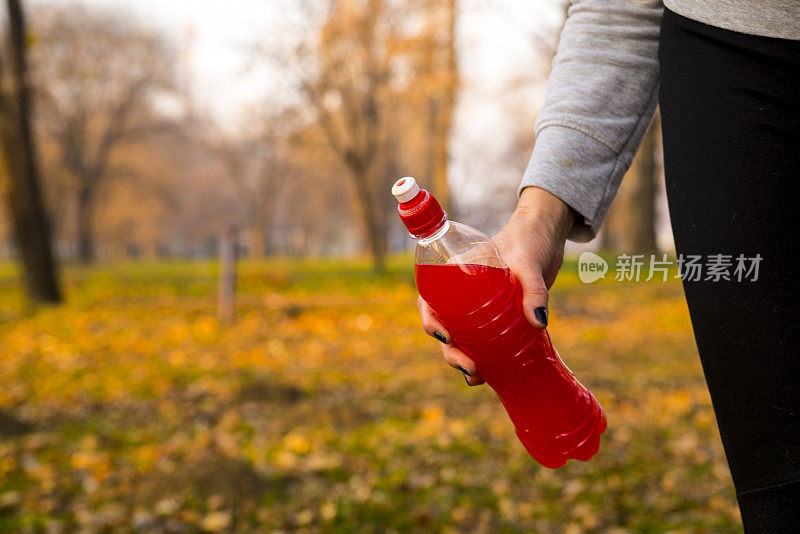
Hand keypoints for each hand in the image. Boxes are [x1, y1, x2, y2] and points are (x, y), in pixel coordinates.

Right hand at [418, 186, 575, 385]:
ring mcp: (480, 308)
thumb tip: (538, 321)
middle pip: (445, 328)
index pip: (430, 301)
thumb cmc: (530, 239)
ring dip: (463, 360)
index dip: (430, 321)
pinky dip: (484, 360)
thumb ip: (535, 289)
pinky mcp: (499, 318)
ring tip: (477, 377)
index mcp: (456, 275)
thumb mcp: (530, 262)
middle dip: (451, 352)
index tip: (445, 336)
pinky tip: (489, 377)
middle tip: (470, 366)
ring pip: (463, 340)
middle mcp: (464, 295)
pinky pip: (484, 342)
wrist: (548, 236)